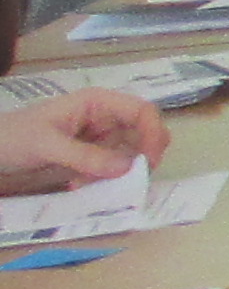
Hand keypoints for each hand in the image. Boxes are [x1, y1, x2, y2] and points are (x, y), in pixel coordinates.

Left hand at [0, 85, 162, 192]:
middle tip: (127, 180)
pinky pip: (110, 167)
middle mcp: (103, 117)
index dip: (153, 134)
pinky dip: (103, 179)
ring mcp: (97, 137)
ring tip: (86, 183)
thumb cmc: (13, 138)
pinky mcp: (89, 155)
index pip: (142, 111)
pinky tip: (78, 184)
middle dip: (138, 158)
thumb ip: (86, 156)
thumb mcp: (47, 145)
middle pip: (142, 134)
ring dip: (117, 173)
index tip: (149, 163)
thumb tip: (128, 168)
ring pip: (128, 154)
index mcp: (97, 103)